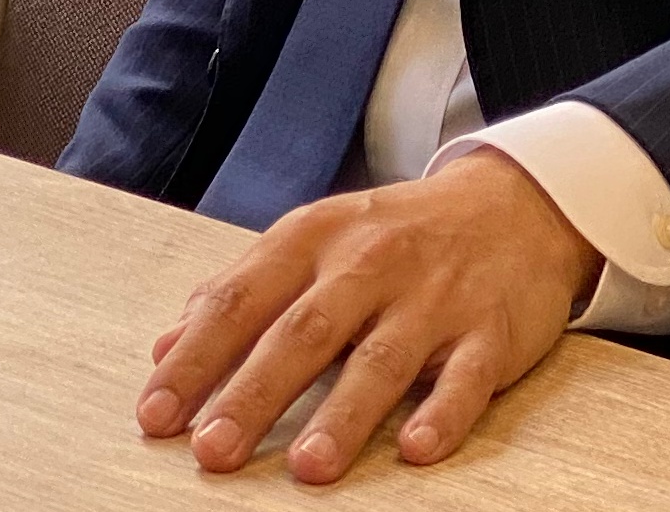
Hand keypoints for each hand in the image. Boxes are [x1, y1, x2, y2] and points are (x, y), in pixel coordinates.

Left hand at [136, 147, 600, 483]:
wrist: (513, 202)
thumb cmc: (394, 234)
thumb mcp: (314, 242)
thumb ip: (241, 292)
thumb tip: (164, 348)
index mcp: (314, 238)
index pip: (240, 299)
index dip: (194, 359)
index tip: (155, 415)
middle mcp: (370, 263)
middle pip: (303, 332)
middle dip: (254, 394)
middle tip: (212, 451)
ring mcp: (433, 297)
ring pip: (382, 359)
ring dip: (343, 414)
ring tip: (308, 467)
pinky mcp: (491, 330)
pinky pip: (467, 377)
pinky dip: (443, 413)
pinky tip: (417, 449)